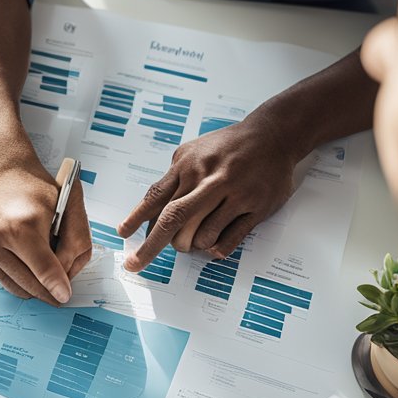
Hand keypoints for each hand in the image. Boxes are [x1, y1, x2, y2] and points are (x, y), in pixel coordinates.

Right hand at [0, 162, 90, 304]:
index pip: (44, 269)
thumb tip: (65, 280)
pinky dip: (23, 280)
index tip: (66, 296)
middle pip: (30, 285)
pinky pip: (7, 282)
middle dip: (50, 290)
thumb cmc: (36, 187)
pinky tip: (31, 265)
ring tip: (48, 273)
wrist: (4, 175)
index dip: (58, 286)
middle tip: (63, 288)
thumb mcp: (69, 205)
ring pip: (18, 289)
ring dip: (37, 287)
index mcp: (21, 227)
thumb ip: (76, 241)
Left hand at [118, 115, 302, 270]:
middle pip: (173, 220)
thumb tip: (147, 212)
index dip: (135, 219)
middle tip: (137, 262)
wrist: (274, 134)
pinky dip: (214, 249)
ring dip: (190, 246)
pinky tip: (211, 245)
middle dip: (151, 247)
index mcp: (189, 166)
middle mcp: (210, 180)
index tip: (122, 235)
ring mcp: (235, 194)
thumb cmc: (228, 147)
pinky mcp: (256, 208)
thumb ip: (171, 178)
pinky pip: (228, 240)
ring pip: (201, 235)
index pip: (155, 198)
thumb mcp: (192, 151)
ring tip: (190, 243)